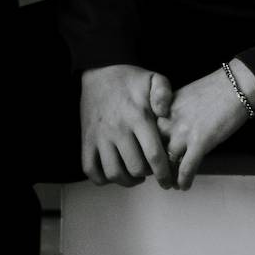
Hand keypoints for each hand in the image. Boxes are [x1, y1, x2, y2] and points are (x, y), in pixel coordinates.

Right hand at [80, 64, 174, 186]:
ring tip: (135, 174)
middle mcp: (118, 129)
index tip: (168, 181)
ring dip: (127, 180)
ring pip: (113, 173)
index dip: (163, 173)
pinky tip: (114, 171)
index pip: (153, 155)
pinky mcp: (87, 140)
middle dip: (147, 175)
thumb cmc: (130, 80)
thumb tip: (165, 114)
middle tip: (151, 171)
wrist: (99, 73)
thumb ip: (164, 93)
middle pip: (135, 168)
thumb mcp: (153, 79)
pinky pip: (90, 169)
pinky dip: (102, 178)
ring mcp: (100, 136)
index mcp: (138, 117)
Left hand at [158, 65, 254, 190]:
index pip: (146, 133)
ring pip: (167, 162)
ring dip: (167, 177)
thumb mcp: (184, 97)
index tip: (149, 157)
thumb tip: (170, 131)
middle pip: (153, 149)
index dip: (146, 148)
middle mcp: (169, 120)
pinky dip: (184, 181)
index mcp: (164, 108)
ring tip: (170, 184)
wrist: (236, 85)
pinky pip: (186, 168)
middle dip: (153, 164)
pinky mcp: (201, 142)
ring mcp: (184, 131)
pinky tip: (185, 186)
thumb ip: (172, 113)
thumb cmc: (214, 88)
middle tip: (156, 174)